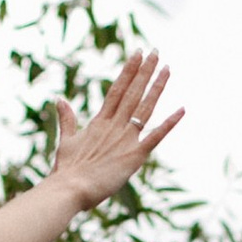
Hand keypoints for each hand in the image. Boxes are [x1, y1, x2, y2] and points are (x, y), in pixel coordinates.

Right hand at [46, 49, 182, 213]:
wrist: (69, 189)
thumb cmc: (66, 170)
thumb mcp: (66, 141)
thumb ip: (67, 119)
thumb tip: (59, 99)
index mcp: (100, 122)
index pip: (117, 89)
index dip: (129, 70)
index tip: (137, 54)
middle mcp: (115, 126)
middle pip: (133, 92)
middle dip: (145, 71)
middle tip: (156, 51)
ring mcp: (126, 139)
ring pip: (145, 108)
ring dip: (157, 87)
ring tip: (167, 68)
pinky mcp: (135, 156)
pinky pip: (156, 137)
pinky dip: (170, 123)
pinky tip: (182, 109)